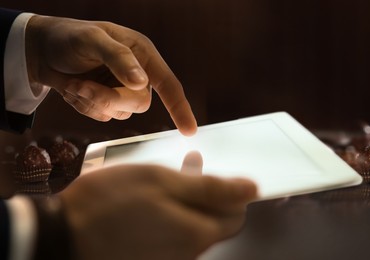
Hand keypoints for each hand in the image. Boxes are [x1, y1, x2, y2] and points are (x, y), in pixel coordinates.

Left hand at [25, 15, 196, 135]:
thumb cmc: (68, 37)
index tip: (189, 131)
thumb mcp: (92, 39)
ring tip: (74, 83)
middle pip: (139, 103)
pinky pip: (102, 116)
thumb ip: (118, 58)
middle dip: (110, 99)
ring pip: (119, 113)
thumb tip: (141, 83)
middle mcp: (137, 74)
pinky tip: (73, 89)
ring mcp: (121, 90)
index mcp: (143, 54)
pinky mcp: (105, 102)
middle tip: (83, 87)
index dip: (181, 108)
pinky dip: (84, 106)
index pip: (169, 84)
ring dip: (92, 101)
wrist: (39, 50)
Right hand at [59, 163, 256, 259]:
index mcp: (197, 234)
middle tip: (189, 167)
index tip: (216, 172)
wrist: (60, 238)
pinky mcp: (149, 258)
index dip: (231, 192)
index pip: (237, 216)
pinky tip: (150, 199)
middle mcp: (188, 253)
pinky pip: (170, 235)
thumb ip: (212, 188)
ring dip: (186, 201)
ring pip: (190, 226)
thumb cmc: (109, 205)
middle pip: (213, 222)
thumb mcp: (163, 182)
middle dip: (207, 193)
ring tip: (166, 176)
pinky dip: (168, 215)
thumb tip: (252, 189)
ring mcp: (168, 259)